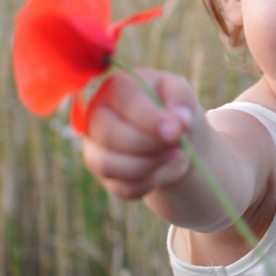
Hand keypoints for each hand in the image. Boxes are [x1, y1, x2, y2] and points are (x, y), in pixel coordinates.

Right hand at [82, 69, 195, 199]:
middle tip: (176, 143)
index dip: (149, 119)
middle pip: (110, 135)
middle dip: (149, 145)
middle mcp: (95, 115)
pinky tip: (160, 169)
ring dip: (148, 166)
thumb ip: (180, 98)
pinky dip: (148, 183)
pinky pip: (122, 187)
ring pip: (108, 166)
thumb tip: (180, 120)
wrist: (168, 134)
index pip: (124, 101)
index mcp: (114, 87)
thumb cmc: (168, 106)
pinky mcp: (103, 173)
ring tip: (172, 155)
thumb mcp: (179, 92)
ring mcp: (94, 146)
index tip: (175, 131)